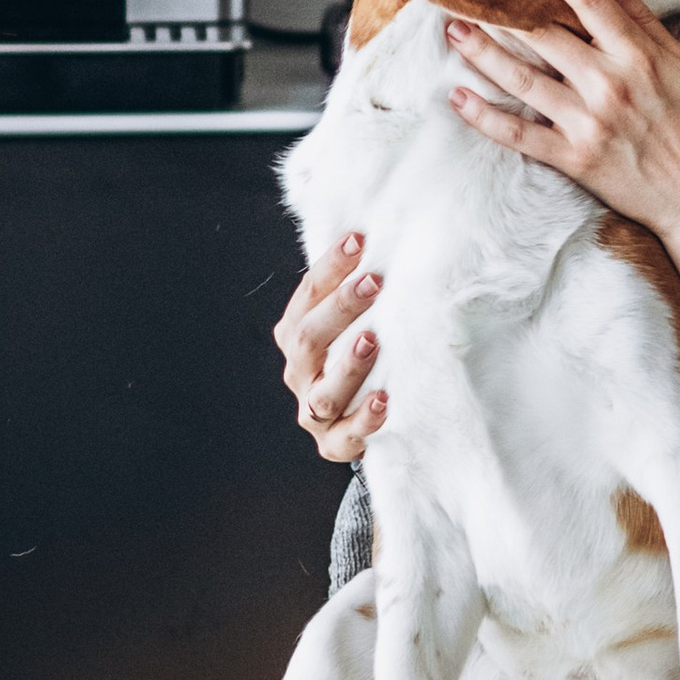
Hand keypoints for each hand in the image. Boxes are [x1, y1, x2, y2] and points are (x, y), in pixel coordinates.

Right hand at [276, 235, 386, 463]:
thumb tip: (378, 236)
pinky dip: (364, 421)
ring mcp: (313, 411)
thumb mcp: (352, 321)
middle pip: (309, 339)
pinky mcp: (333, 444)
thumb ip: (357, 289)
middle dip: (340, 309)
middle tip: (373, 283)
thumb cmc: (357, 355)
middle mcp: (299, 372)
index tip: (357, 241)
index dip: (330, 268)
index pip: (308, 296)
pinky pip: (345, 437)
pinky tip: (384, 401)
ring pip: (324, 392)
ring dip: (348, 365)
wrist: (355, 420)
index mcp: (296, 335)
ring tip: (373, 341)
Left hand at [445, 0, 679, 229]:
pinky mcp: (574, 159)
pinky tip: (458, 98)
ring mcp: (587, 124)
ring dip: (481, 53)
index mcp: (637, 56)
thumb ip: (644, 22)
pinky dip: (484, 117)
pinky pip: (519, 135)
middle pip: (542, 34)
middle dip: (500, 7)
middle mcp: (608, 85)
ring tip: (453, 30)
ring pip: (521, 80)